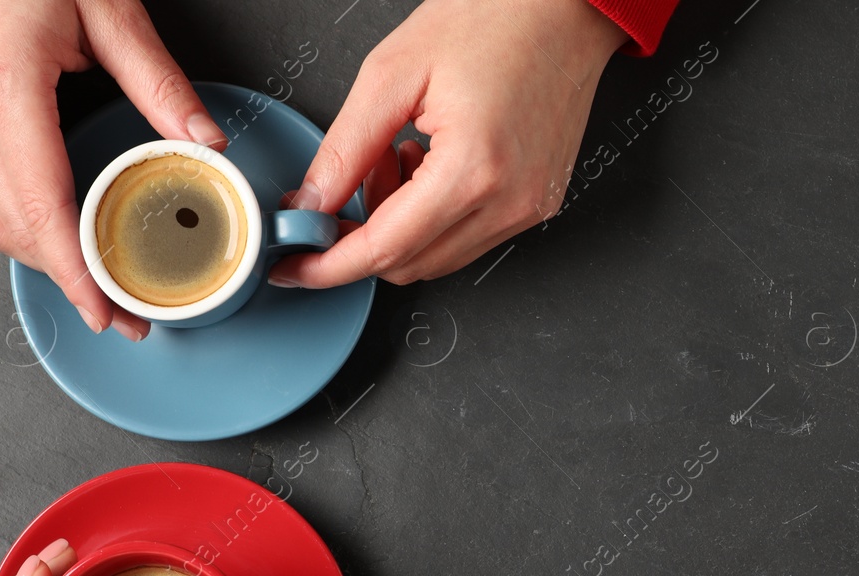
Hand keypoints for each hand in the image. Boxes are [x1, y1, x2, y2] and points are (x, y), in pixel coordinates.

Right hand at [0, 0, 228, 340]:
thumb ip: (159, 82)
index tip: (107, 311)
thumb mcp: (108, 9)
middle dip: (67, 283)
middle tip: (124, 314)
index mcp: (5, 91)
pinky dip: (23, 227)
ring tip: (98, 286)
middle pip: (13, 229)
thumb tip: (205, 141)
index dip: (75, 273)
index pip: (42, 208)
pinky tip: (62, 237)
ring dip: (42, 260)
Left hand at [268, 0, 628, 287]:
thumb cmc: (494, 19)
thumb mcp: (392, 72)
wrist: (562, 8)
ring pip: (438, 258)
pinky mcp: (538, 204)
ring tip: (398, 157)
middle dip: (363, 237)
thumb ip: (345, 147)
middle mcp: (509, 201)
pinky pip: (469, 239)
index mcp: (473, 169)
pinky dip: (433, 219)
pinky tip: (429, 165)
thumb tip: (313, 203)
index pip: (385, 248)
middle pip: (410, 264)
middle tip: (348, 183)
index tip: (296, 265)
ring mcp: (528, 208)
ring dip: (400, 227)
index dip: (331, 264)